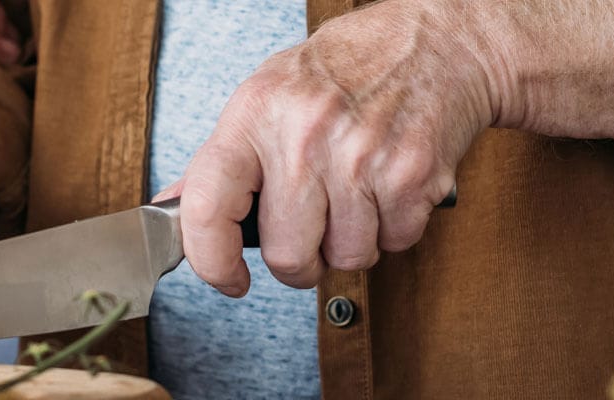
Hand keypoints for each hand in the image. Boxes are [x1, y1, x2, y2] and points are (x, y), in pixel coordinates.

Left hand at [173, 1, 498, 296]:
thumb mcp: (269, 93)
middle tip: (311, 231)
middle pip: (287, 254)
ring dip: (352, 242)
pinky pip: (394, 244)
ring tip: (357, 194)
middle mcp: (305, 135)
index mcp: (256, 113)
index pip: (208, 206)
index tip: (227, 279)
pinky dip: (394, 228)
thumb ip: (223, 157)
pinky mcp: (412, 175)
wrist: (437, 41)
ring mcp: (361, 156)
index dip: (211, 261)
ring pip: (345, 258)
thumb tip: (177, 208)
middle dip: (301, 260)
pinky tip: (389, 187)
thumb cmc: (349, 67)